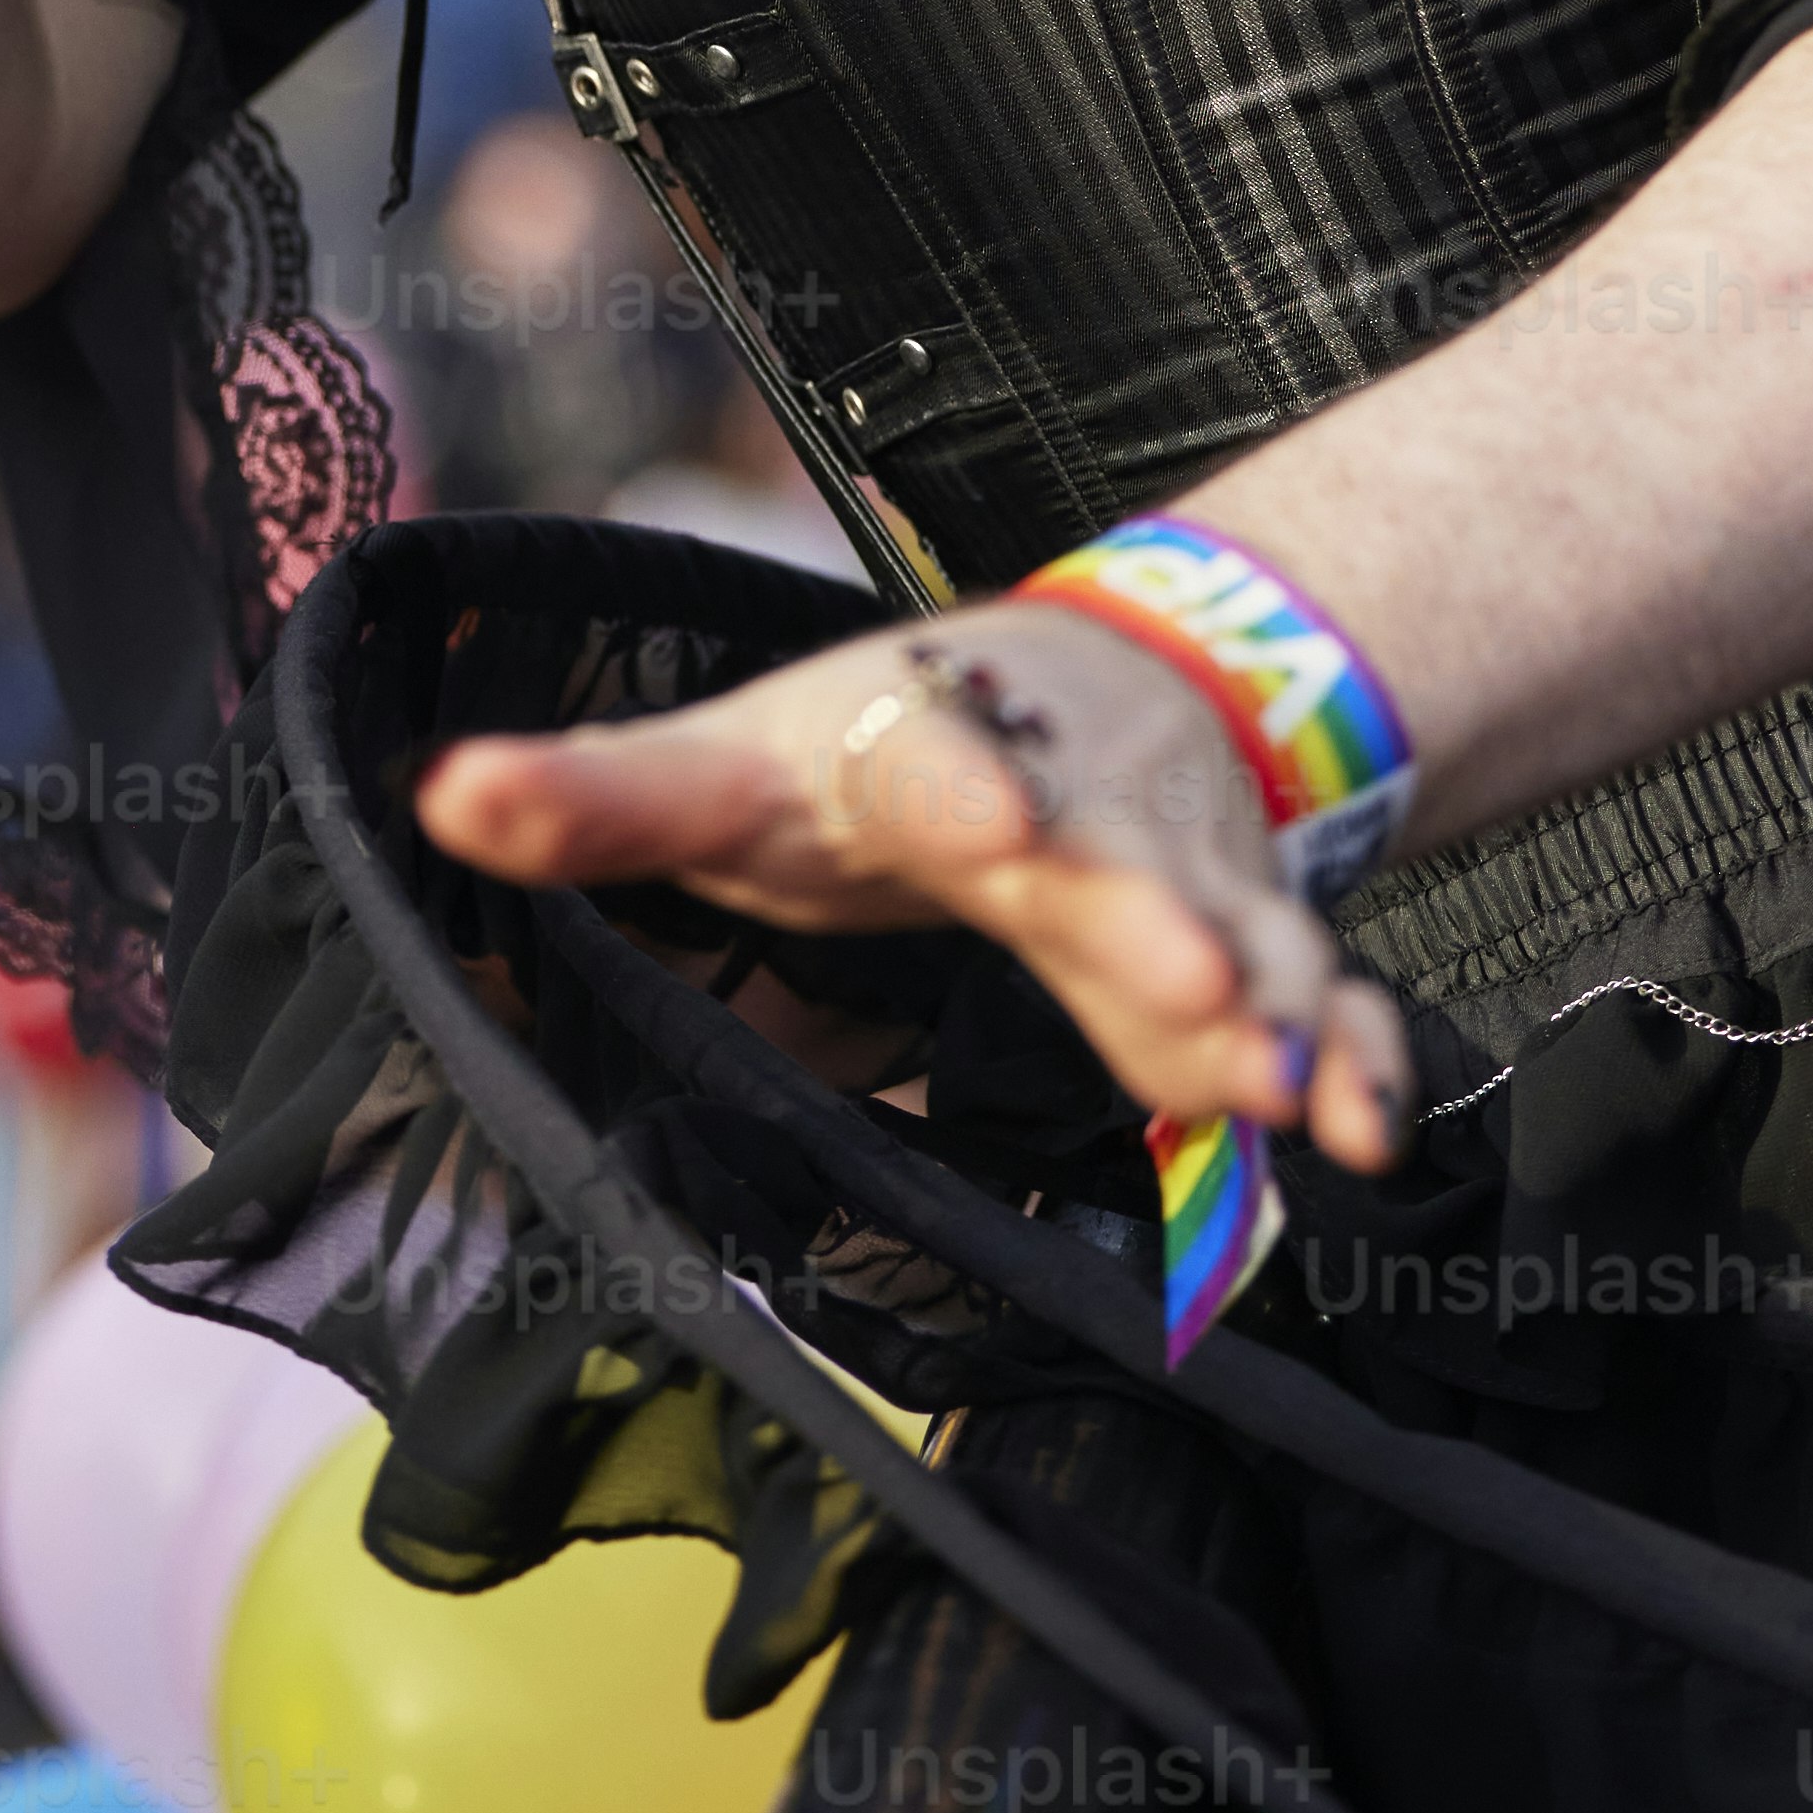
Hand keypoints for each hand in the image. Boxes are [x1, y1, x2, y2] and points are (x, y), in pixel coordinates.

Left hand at [408, 595, 1417, 1174]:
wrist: (1097, 679)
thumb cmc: (869, 747)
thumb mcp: (735, 764)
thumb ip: (601, 797)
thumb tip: (443, 798)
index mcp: (922, 745)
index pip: (932, 758)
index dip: (959, 789)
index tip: (987, 822)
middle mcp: (1068, 800)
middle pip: (1114, 859)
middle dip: (1158, 922)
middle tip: (1203, 988)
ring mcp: (1179, 870)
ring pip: (1241, 932)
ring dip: (1276, 1006)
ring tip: (1301, 1093)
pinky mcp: (1251, 944)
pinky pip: (1323, 996)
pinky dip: (1355, 1058)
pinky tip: (1369, 1133)